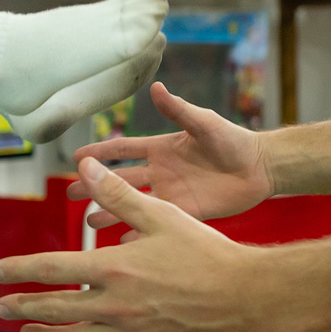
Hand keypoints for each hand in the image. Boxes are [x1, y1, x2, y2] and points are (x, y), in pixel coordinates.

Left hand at [0, 157, 273, 331]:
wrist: (250, 297)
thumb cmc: (207, 251)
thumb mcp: (161, 215)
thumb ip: (118, 194)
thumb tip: (84, 166)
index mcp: (113, 268)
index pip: (51, 268)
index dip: (19, 270)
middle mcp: (116, 304)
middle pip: (55, 308)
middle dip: (23, 307)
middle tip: (1, 307)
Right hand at [68, 82, 272, 228]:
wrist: (260, 167)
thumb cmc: (233, 140)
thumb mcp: (204, 122)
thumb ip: (179, 109)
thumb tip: (156, 88)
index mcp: (161, 149)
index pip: (122, 150)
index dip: (99, 153)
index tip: (76, 158)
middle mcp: (160, 172)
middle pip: (119, 180)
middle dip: (94, 186)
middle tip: (70, 194)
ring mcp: (171, 194)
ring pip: (133, 204)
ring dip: (111, 213)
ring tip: (89, 224)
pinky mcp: (185, 213)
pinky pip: (156, 224)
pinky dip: (139, 233)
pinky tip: (122, 244)